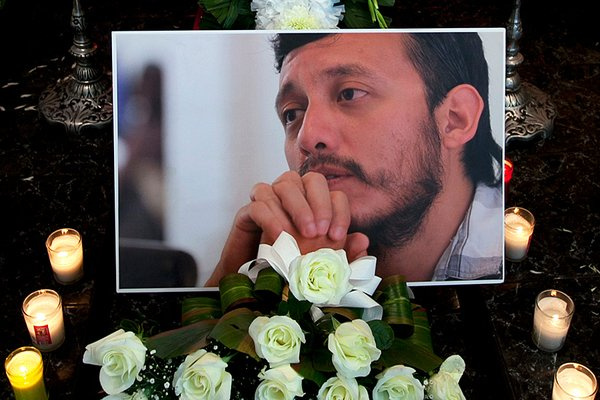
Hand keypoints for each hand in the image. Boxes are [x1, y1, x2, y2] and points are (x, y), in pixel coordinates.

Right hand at [205, 171, 368, 285]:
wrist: (254, 285)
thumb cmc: (291, 271)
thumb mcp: (323, 265)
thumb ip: (344, 255)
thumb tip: (363, 240)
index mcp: (314, 206)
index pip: (333, 193)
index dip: (338, 211)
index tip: (338, 235)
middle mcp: (293, 197)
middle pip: (309, 179)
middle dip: (319, 203)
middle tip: (320, 232)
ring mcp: (269, 201)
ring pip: (284, 184)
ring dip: (297, 207)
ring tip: (303, 235)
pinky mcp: (247, 213)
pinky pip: (259, 203)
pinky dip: (271, 217)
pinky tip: (280, 236)